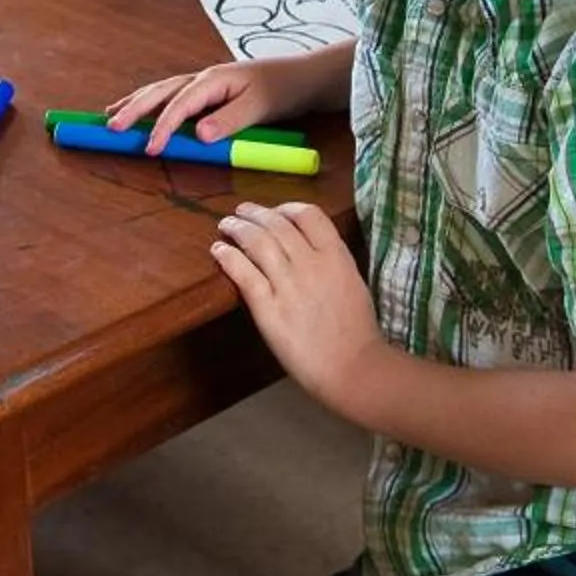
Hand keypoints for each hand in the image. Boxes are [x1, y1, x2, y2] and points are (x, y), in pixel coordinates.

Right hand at [105, 56, 308, 152]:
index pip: (180, 105)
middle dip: (134, 109)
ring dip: (135, 102)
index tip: (150, 148)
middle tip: (111, 128)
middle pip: (160, 92)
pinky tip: (138, 107)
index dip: (162, 127)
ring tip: (110, 115)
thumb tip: (198, 135)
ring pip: (161, 91)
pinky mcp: (206, 91)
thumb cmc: (282, 90)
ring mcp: (203, 83)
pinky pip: (170, 96)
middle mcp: (202, 79)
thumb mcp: (259, 107)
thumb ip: (229, 121)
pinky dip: (150, 102)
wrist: (302, 77)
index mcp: (213, 81)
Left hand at [212, 202, 384, 410]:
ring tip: (225, 225)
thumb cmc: (357, 331)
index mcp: (337, 256)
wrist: (353, 368)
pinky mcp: (269, 308)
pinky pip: (244, 273)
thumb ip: (331, 262)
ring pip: (257, 241)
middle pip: (277, 224)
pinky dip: (228, 257)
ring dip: (237, 228)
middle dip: (255, 214)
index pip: (309, 214)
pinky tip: (218, 250)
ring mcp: (289, 284)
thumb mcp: (352, 283)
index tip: (275, 212)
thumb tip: (307, 249)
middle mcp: (312, 263)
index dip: (287, 208)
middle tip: (241, 212)